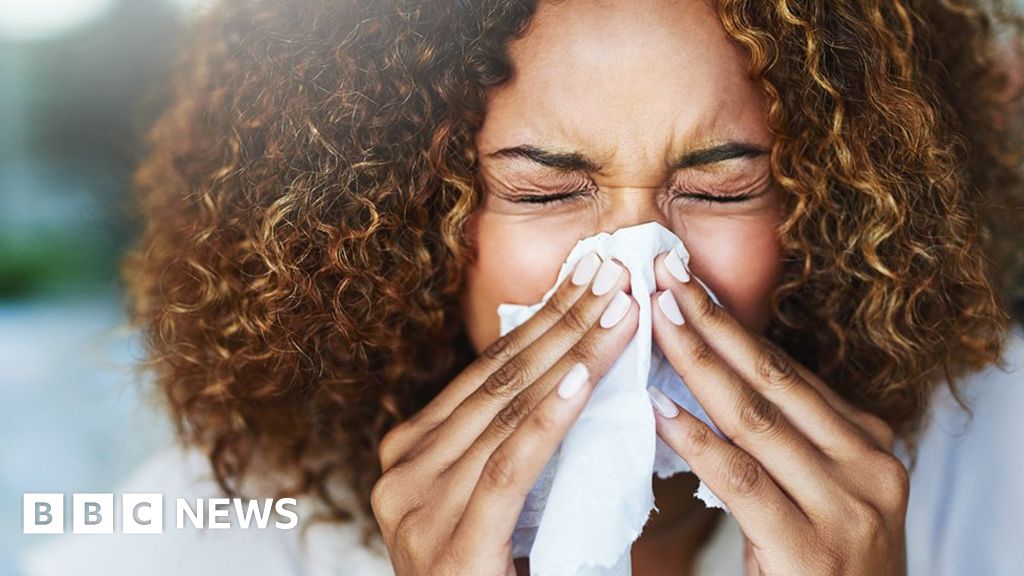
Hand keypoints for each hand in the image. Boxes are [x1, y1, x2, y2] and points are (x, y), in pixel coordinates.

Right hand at [371, 252, 639, 575]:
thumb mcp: (502, 498)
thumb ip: (519, 443)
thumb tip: (575, 371)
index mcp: (411, 454)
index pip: (489, 373)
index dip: (544, 321)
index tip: (590, 277)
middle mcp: (401, 472)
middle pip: (498, 382)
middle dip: (563, 322)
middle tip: (613, 272)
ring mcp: (413, 509)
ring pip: (506, 413)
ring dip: (572, 356)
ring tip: (620, 309)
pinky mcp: (448, 547)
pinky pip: (508, 469)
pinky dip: (549, 421)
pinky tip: (584, 378)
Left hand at [646, 248, 908, 575]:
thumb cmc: (825, 564)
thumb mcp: (822, 490)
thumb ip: (785, 439)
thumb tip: (715, 376)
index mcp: (870, 443)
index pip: (789, 372)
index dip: (732, 325)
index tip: (686, 286)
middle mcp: (868, 466)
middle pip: (774, 379)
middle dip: (713, 323)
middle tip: (665, 277)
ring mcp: (846, 506)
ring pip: (756, 419)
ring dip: (699, 363)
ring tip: (656, 321)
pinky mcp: (810, 547)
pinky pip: (741, 480)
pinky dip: (697, 441)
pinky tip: (659, 409)